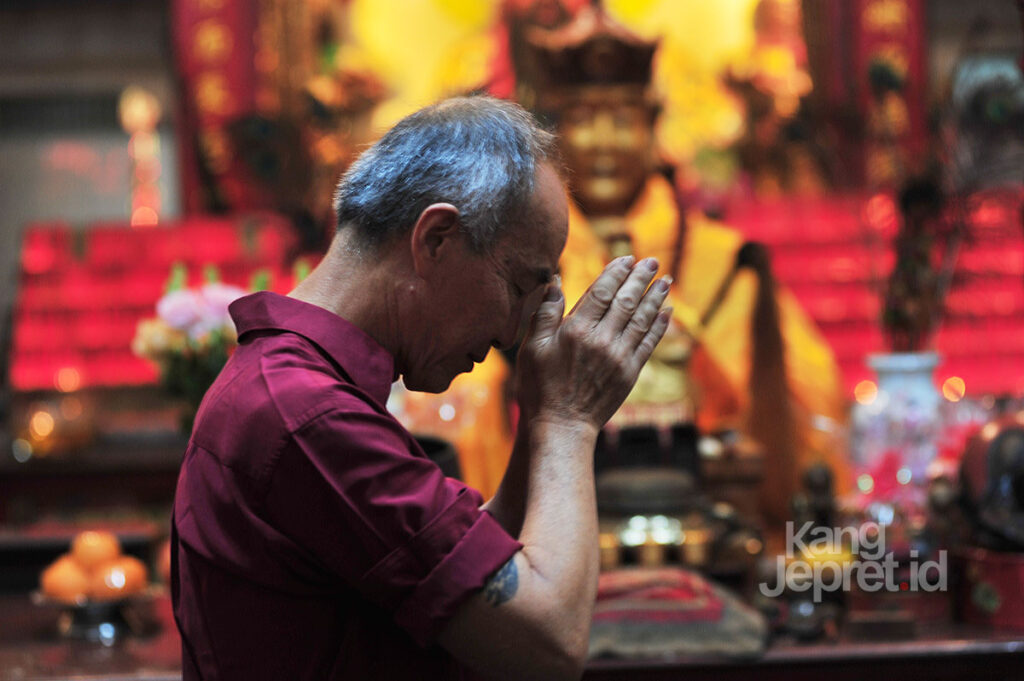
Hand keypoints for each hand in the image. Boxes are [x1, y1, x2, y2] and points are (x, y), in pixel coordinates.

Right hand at [515, 256, 671, 429]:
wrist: (561, 425)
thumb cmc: (540, 387)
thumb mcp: (532, 347)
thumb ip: (546, 313)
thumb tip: (556, 282)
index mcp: (576, 330)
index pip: (602, 292)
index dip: (616, 272)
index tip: (627, 259)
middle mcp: (602, 340)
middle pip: (627, 301)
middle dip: (641, 278)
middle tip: (653, 262)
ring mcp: (619, 357)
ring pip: (642, 319)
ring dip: (656, 298)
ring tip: (666, 281)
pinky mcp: (630, 373)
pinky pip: (649, 343)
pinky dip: (660, 326)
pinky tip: (667, 312)